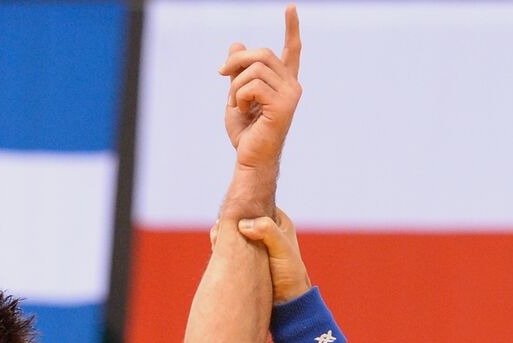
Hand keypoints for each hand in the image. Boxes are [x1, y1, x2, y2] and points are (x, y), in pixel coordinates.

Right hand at [215, 207, 311, 302]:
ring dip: (223, 237)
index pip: (254, 206)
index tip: (229, 218)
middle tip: (218, 234)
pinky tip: (217, 252)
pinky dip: (223, 249)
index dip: (240, 209)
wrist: (289, 303)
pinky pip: (230, 249)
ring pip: (233, 234)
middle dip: (227, 224)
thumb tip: (244, 224)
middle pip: (240, 219)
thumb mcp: (282, 250)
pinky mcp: (245, 259)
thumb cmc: (291, 275)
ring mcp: (254, 245)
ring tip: (216, 243)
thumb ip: (268, 231)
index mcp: (277, 221)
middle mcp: (265, 230)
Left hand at [219, 4, 301, 171]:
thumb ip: (238, 71)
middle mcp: (292, 86)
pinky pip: (253, 85)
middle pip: (262, 54)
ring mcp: (291, 95)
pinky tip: (242, 109)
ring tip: (236, 103)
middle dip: (237, 61)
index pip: (292, 50)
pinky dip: (239, 95)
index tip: (290, 7)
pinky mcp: (283, 106)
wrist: (249, 158)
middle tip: (221, 73)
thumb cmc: (246, 132)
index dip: (292, 28)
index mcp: (284, 82)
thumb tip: (235, 45)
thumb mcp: (236, 94)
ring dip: (235, 85)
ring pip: (255, 69)